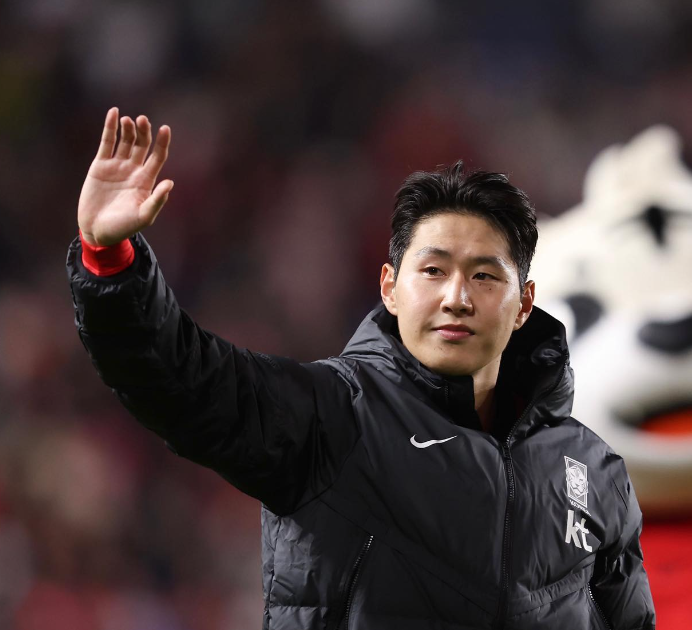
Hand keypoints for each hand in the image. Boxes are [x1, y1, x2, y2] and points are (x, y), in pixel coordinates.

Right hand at [78, 107, 173, 245]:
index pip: (157, 157)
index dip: (162, 143)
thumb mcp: (144, 216)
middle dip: (144, 132)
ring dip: (128, 129)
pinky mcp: (100, 165)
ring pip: (126, 141)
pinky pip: (106, 142)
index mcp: (146, 181)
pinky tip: (113, 113)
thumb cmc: (124, 227)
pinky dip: (110, 128)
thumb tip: (170, 183)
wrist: (98, 230)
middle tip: (143, 120)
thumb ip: (157, 200)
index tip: (165, 129)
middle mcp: (134, 170)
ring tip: (128, 120)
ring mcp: (117, 166)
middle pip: (142, 145)